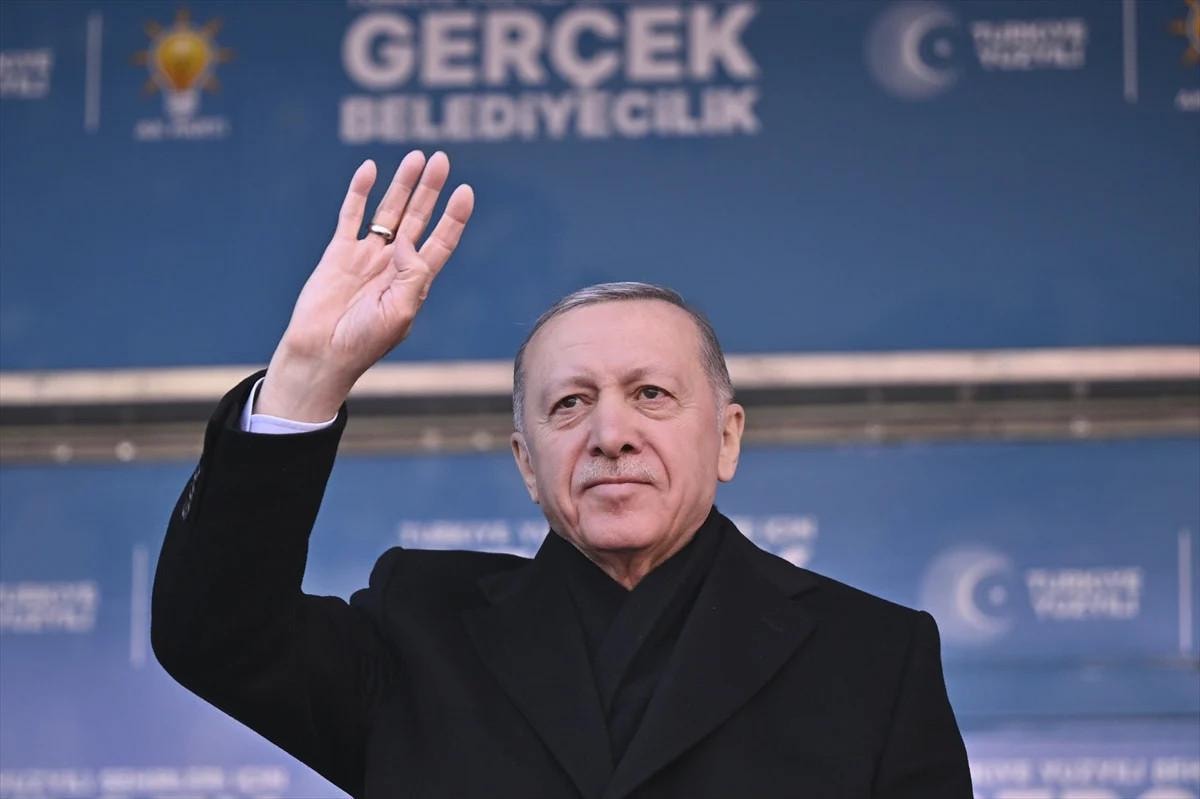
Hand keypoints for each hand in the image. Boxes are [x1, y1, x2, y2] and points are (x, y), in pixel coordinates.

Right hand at [257, 151, 473, 420]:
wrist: (322, 352)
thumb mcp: (401, 311)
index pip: (440, 241)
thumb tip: (408, 240)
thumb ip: (411, 273)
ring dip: (402, 184)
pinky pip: (351, 215)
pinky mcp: (338, 252)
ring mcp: (366, 256)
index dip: (453, 217)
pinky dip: (359, 192)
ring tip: (416, 158)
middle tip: (441, 159)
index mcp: (414, 281)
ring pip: (388, 211)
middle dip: (430, 189)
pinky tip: (370, 169)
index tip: (465, 192)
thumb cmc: (364, 341)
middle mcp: (393, 264)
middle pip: (417, 218)